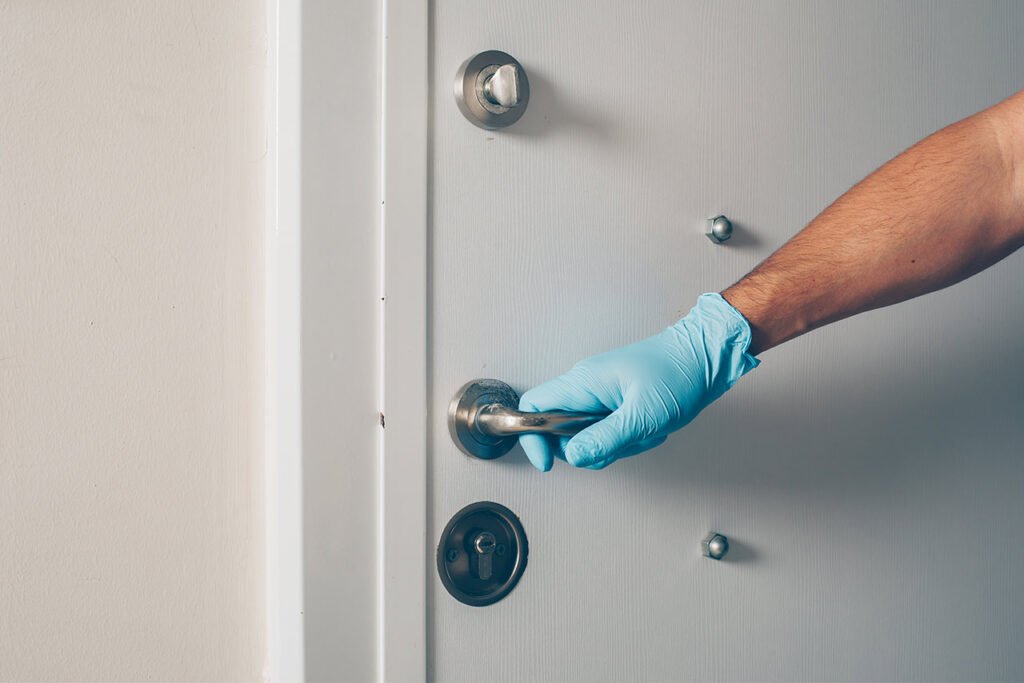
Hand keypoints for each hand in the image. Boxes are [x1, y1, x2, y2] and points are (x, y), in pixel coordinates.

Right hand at [518, 293, 758, 470]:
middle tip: (619, 443)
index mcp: (583, 382)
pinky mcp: (615, 402)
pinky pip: (607, 431)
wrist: (707, 355)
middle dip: (588, 447)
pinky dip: (627, 438)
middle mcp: (586, 386)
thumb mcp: (642, 415)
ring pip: (586, 435)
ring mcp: (600, 394)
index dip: (532, 438)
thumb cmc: (678, 373)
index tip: (548, 462)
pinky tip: (649, 428)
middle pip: (559, 430)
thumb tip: (572, 456)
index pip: (533, 407)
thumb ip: (604, 439)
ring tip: (643, 431)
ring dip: (614, 444)